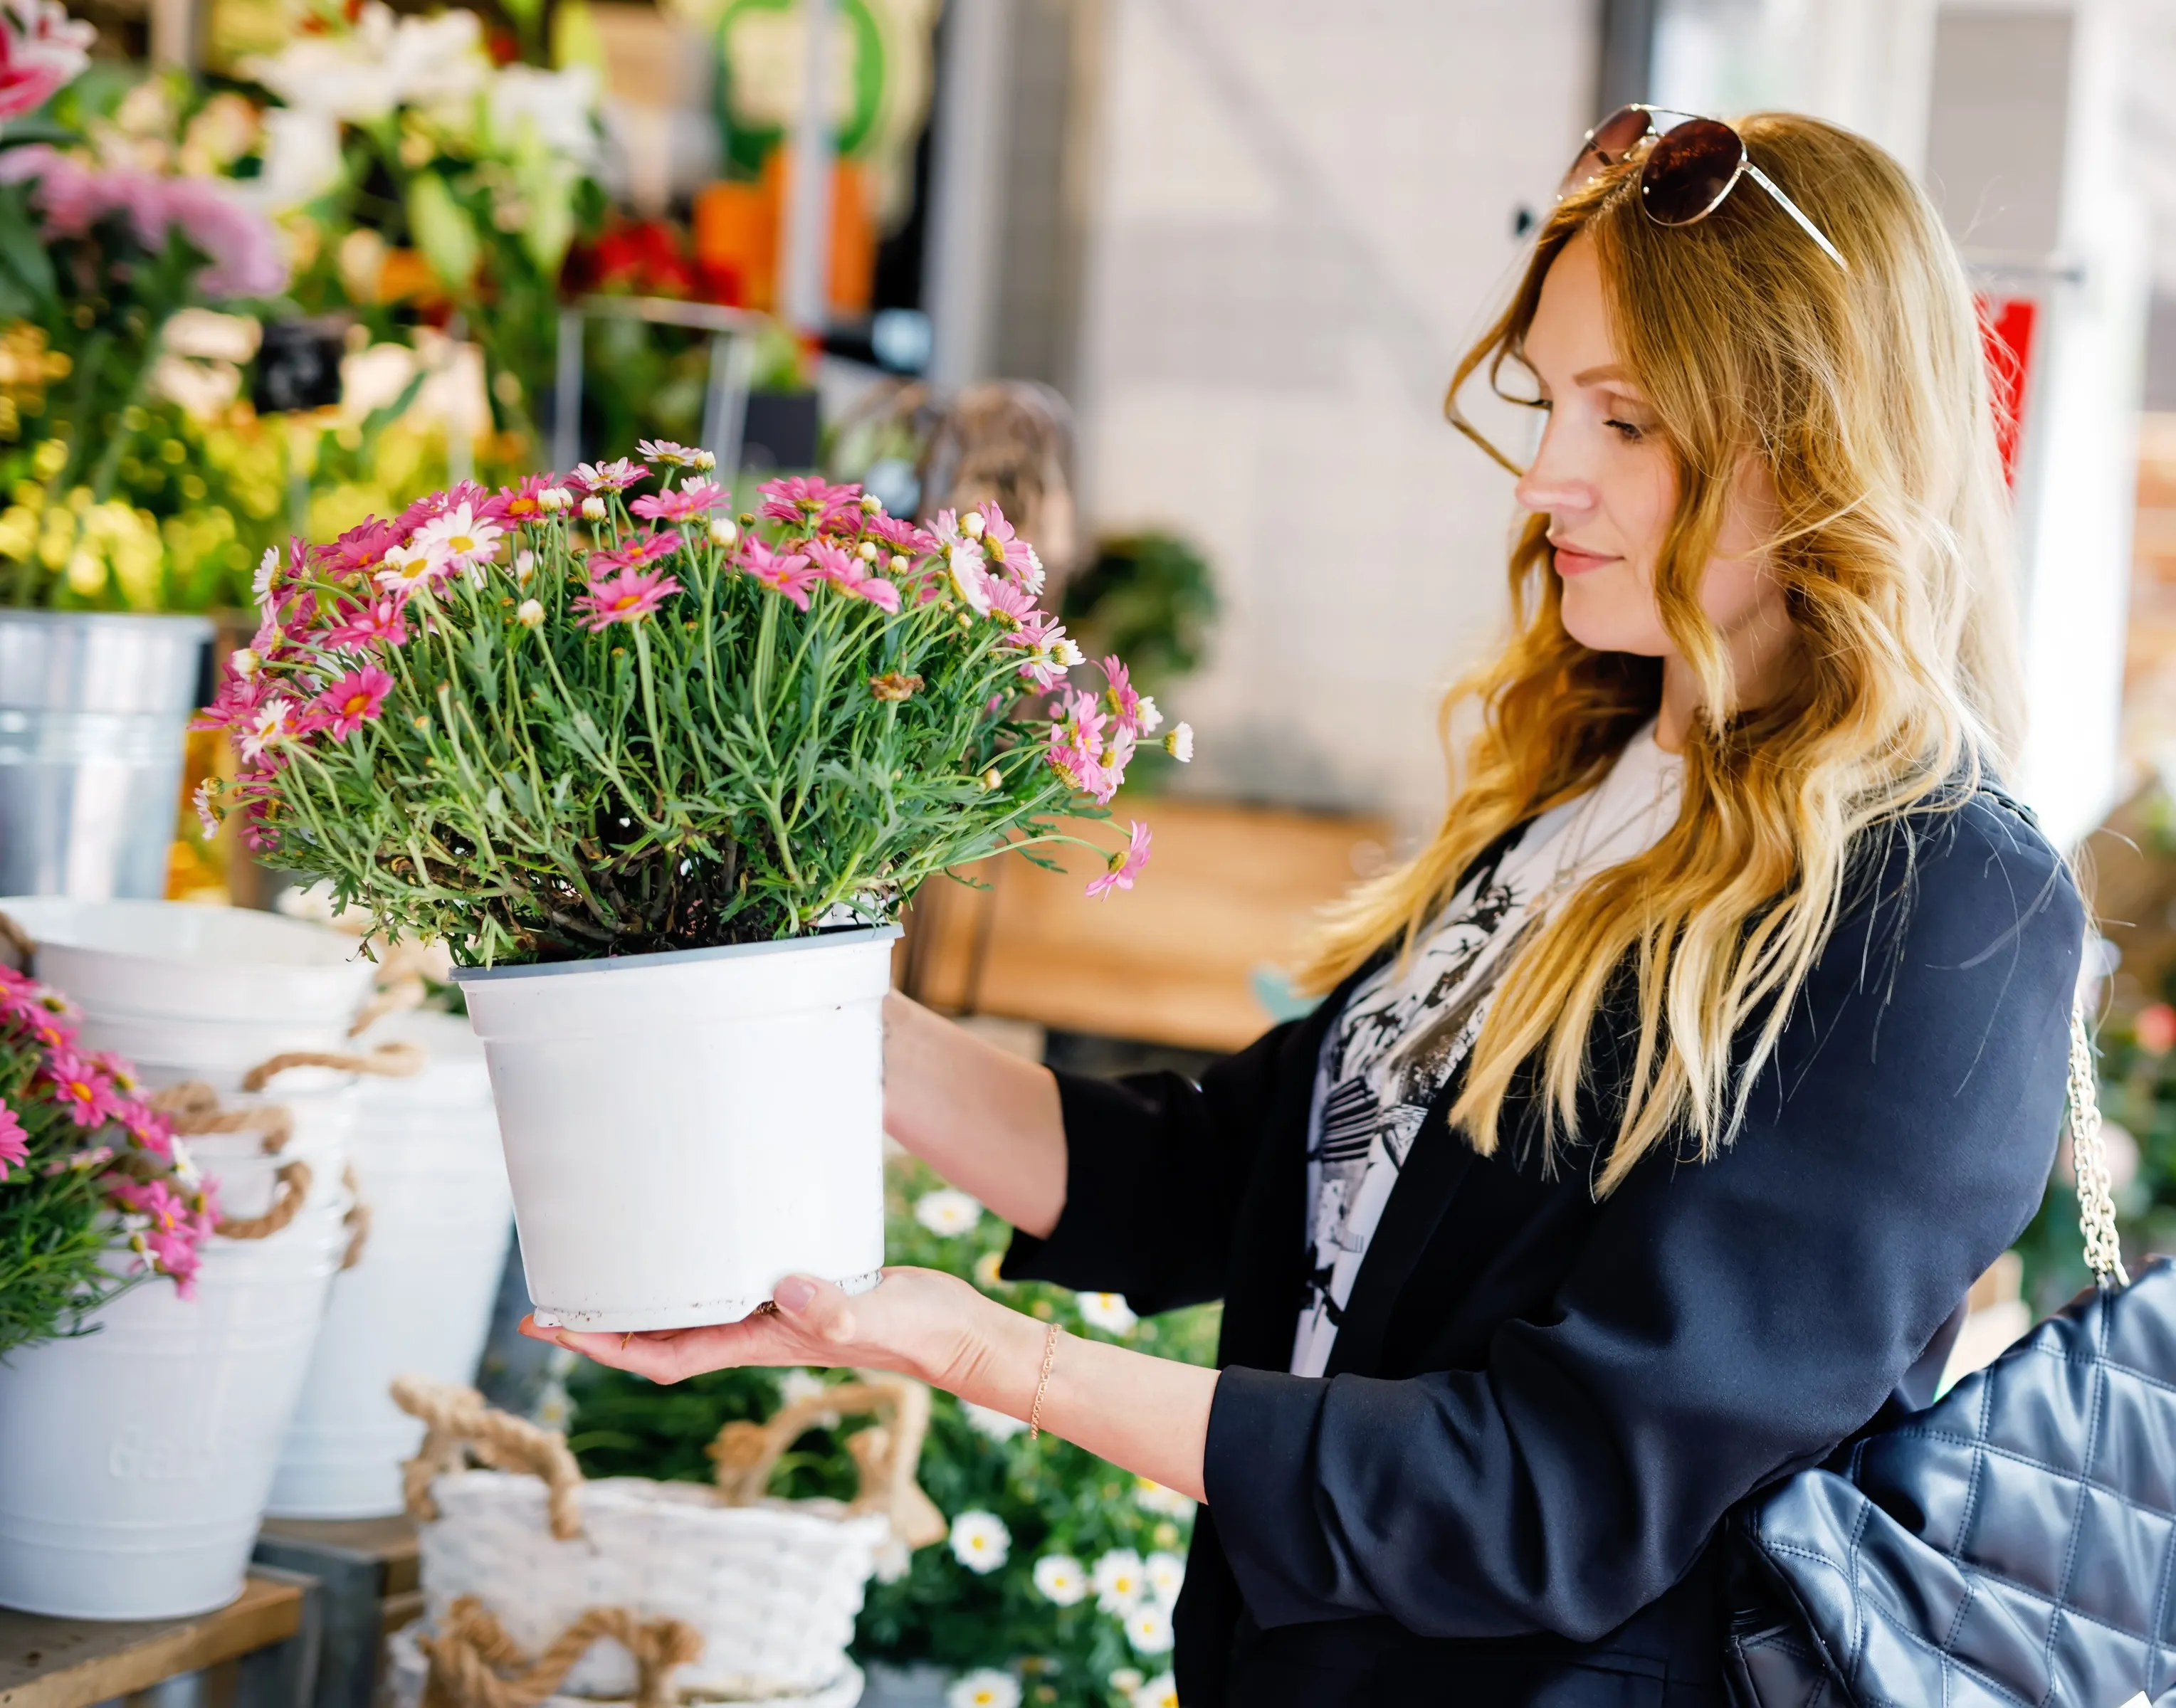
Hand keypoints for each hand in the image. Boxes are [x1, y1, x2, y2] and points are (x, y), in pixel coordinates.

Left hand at [518, 1265, 1001, 1390]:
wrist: (960, 1336)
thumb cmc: (925, 1333)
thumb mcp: (885, 1316)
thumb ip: (841, 1309)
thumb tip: (789, 1292)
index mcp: (765, 1341)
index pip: (664, 1353)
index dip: (604, 1346)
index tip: (554, 1327)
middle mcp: (759, 1330)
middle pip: (660, 1335)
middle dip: (602, 1322)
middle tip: (550, 1293)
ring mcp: (777, 1311)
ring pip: (690, 1308)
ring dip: (642, 1295)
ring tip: (602, 1263)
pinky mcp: (800, 1286)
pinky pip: (727, 1281)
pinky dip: (693, 1266)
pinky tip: (690, 1238)